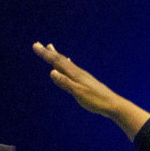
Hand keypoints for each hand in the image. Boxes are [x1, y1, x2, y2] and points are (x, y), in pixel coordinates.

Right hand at [32, 43, 149, 137]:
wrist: (114, 105)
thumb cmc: (96, 101)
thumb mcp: (78, 93)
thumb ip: (65, 83)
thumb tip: (52, 72)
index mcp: (75, 74)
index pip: (57, 62)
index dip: (46, 54)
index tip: (35, 45)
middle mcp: (78, 72)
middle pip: (61, 60)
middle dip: (49, 52)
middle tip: (39, 44)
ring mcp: (83, 76)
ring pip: (67, 63)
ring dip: (57, 55)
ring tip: (51, 48)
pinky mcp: (86, 81)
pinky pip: (73, 68)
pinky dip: (67, 63)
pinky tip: (69, 63)